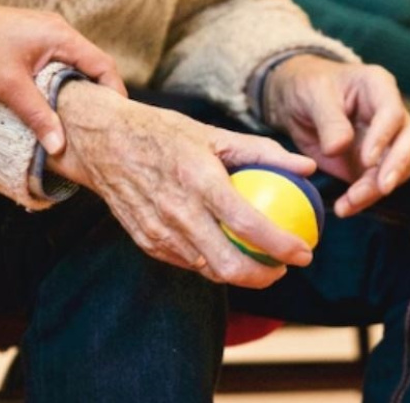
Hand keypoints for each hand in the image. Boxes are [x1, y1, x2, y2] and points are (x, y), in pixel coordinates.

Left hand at [0, 0, 126, 154]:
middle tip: (99, 126)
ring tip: (77, 120)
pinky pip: (56, 64)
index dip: (114, 93)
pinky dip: (59, 84)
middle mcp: (57, 31)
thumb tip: (59, 146)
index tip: (116, 120)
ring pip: (72, 66)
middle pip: (92, 66)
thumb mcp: (10, 86)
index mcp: (61, 36)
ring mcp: (43, 34)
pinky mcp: (30, 40)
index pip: (103, 65)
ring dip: (76, 91)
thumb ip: (38, 115)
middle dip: (97, 96)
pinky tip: (51, 104)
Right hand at [47, 82, 316, 288]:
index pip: (248, 224)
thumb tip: (307, 167)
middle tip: (283, 268)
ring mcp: (158, 231)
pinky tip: (224, 252)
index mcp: (198, 179)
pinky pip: (186, 262)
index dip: (282, 245)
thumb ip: (262, 151)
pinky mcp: (146, 241)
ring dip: (239, 274)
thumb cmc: (162, 133)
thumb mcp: (212, 133)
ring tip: (259, 263)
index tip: (304, 252)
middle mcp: (177, 211)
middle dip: (264, 277)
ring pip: (208, 270)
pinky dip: (210, 263)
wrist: (102, 142)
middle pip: (229, 265)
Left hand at [264, 55, 409, 217]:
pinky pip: (376, 184)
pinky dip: (363, 199)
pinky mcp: (372, 164)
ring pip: (398, 168)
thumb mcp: (312, 95)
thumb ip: (328, 120)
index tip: (367, 159)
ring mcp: (385, 141)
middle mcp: (390, 114)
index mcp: (378, 87)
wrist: (295, 101)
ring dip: (377, 189)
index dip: (384, 136)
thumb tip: (338, 148)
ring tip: (350, 202)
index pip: (393, 112)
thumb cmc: (307, 87)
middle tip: (382, 187)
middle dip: (397, 166)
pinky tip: (345, 208)